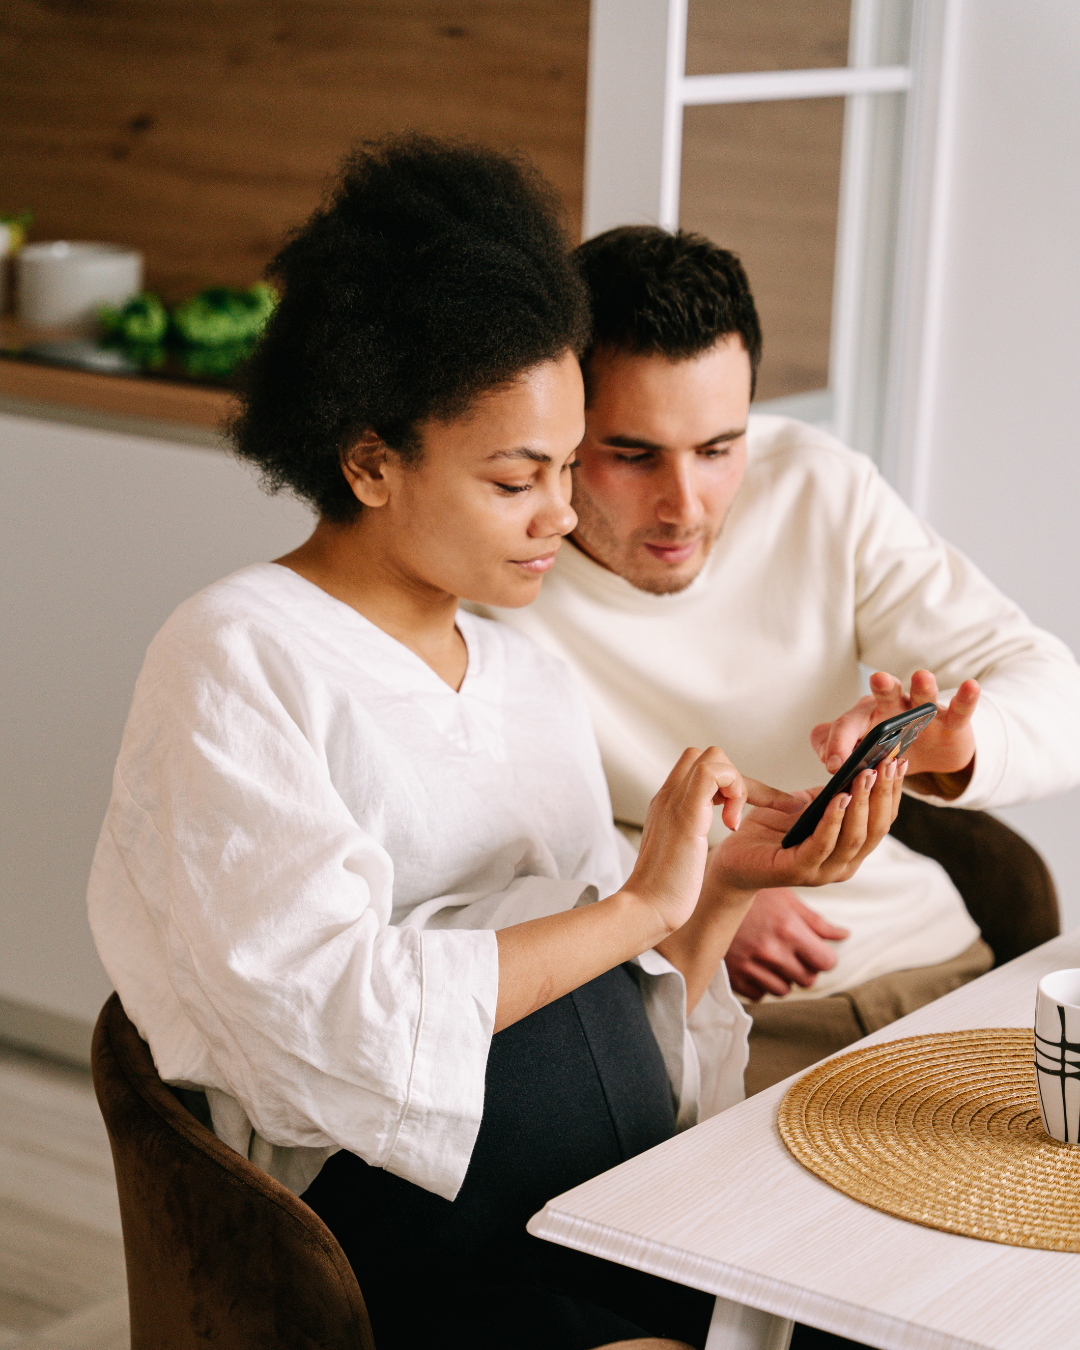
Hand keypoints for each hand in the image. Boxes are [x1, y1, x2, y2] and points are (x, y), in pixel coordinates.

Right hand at [627, 746, 801, 936]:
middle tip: (739, 815)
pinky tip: (731, 823)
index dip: (724, 783)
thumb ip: (685, 835)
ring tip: (734, 820)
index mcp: (667, 804)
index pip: (695, 766)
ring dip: (737, 785)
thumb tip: (696, 837)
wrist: (646, 908)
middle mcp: (669, 796)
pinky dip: (735, 789)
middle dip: (735, 780)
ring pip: (714, 758)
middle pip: (706, 756)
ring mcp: (675, 801)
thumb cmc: (664, 891)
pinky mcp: (686, 814)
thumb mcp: (677, 851)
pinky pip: (713, 773)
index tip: (736, 814)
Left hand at [706, 756, 906, 896]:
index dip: (893, 791)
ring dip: (862, 804)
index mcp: (851, 848)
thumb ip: (830, 793)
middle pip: (875, 829)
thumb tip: (855, 766)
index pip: (882, 820)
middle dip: (883, 793)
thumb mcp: (806, 805)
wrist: (734, 856)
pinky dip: (834, 820)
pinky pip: (823, 844)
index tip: (899, 761)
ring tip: (866, 775)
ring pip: (854, 838)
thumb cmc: (770, 829)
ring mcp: (823, 871)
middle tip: (888, 763)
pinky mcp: (799, 871)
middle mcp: (844, 864)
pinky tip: (839, 797)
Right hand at [724, 888, 848, 1000]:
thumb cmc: (751, 894)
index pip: (826, 962)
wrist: (705, 896)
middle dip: (805, 969)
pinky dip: (760, 984)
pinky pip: (759, 994)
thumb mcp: (785, 898)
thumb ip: (816, 922)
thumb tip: (844, 935)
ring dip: (782, 978)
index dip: (824, 958)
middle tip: (793, 953)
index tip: (816, 951)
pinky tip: (755, 964)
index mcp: (788, 929)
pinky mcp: (732, 976)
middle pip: (806, 980)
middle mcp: (771, 951)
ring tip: (772, 957)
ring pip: (783, 990)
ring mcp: (750, 965)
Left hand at [811, 670, 978, 793]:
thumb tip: (828, 759)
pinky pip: (959, 710)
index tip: (835, 765)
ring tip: (922, 676)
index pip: (848, 726)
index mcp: (866, 717)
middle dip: (882, 686)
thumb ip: (838, 751)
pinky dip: (966, 698)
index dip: (839, 744)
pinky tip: (972, 686)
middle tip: (878, 678)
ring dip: (922, 687)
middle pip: (885, 695)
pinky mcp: (952, 722)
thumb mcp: (861, 755)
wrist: (931, 754)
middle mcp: (893, 707)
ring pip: (922, 697)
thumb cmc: (888, 751)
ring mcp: (924, 712)